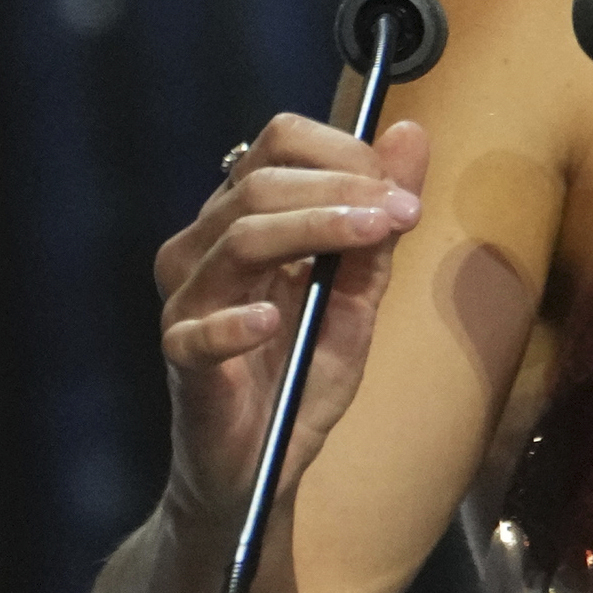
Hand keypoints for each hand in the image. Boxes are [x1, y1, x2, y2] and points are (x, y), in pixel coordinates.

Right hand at [151, 113, 428, 526]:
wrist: (265, 459)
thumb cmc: (303, 368)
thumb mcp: (359, 293)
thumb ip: (381, 222)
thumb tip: (411, 133)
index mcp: (245, 219)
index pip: (278, 145)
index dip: (342, 151)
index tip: (400, 184)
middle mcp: (206, 249)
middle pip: (260, 185)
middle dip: (342, 188)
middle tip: (403, 211)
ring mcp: (188, 303)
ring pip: (238, 239)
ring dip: (315, 229)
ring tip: (374, 236)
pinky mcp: (181, 360)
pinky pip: (196, 331)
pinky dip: (235, 321)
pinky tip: (270, 319)